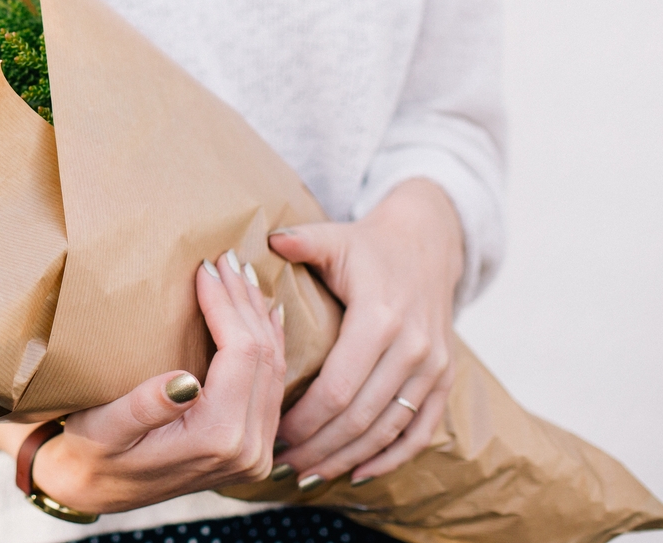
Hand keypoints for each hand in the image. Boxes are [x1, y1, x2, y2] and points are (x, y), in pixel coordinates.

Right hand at [0, 248, 285, 513]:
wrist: (97, 489)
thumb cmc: (92, 454)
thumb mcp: (103, 430)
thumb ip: (144, 409)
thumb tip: (183, 381)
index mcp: (217, 439)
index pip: (241, 354)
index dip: (227, 305)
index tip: (204, 268)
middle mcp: (249, 450)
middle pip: (265, 357)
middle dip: (245, 302)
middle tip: (225, 258)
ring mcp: (257, 452)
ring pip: (276, 369)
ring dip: (259, 318)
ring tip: (242, 275)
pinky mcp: (254, 447)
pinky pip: (273, 386)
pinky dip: (267, 344)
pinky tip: (260, 316)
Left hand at [269, 178, 463, 487]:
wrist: (427, 243)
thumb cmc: (367, 245)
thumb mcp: (334, 238)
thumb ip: (301, 241)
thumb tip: (267, 239)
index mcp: (379, 319)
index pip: (337, 387)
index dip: (304, 419)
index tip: (272, 432)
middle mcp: (413, 349)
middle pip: (360, 417)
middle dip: (319, 447)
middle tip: (281, 463)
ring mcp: (434, 367)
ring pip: (388, 430)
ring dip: (347, 457)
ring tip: (309, 473)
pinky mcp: (445, 378)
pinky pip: (421, 430)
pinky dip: (392, 457)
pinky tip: (359, 473)